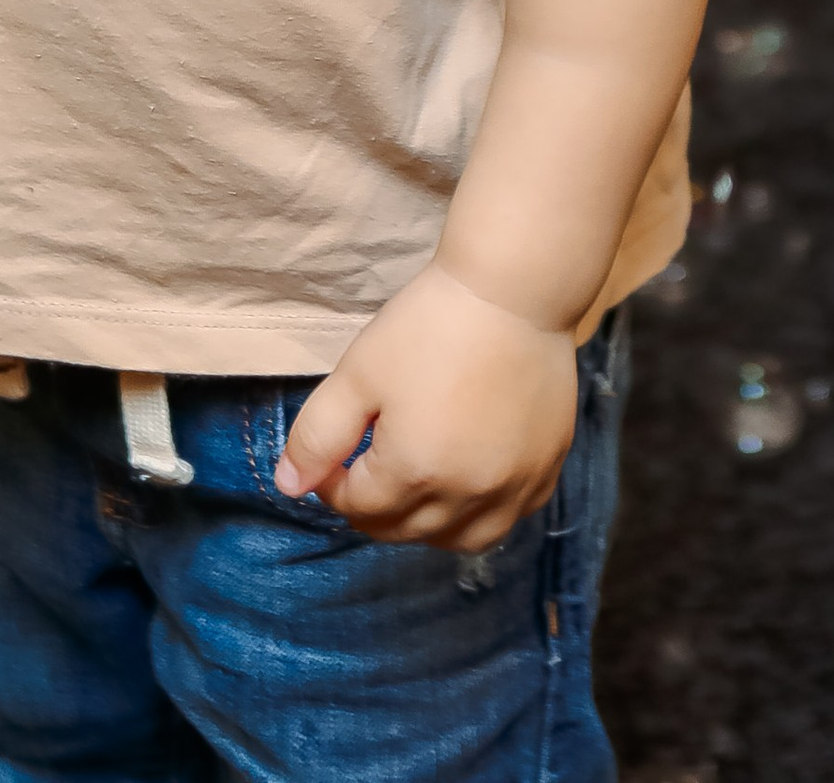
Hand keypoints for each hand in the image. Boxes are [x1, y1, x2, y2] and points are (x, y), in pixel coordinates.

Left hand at [273, 261, 579, 551]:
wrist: (514, 292)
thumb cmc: (429, 325)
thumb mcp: (358, 373)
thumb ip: (317, 436)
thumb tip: (289, 488)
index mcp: (415, 472)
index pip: (359, 507)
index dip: (334, 484)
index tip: (332, 455)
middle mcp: (468, 497)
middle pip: (405, 531)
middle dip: (374, 507)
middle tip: (366, 465)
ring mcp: (514, 490)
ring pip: (458, 540)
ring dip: (425, 524)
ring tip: (412, 484)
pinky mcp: (544, 473)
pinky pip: (506, 521)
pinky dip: (477, 517)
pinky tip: (465, 484)